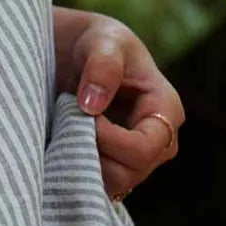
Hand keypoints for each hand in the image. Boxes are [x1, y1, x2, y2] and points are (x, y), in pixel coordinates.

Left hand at [53, 8, 185, 201]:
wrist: (75, 52)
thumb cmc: (97, 42)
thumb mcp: (102, 40)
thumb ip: (102, 66)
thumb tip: (92, 105)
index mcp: (166, 109)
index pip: (146, 148)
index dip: (111, 140)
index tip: (83, 115)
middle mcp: (158, 141)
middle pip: (129, 173)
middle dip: (93, 152)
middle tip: (69, 122)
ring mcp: (136, 159)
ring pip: (111, 184)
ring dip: (80, 162)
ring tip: (64, 129)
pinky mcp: (112, 167)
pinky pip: (94, 185)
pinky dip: (73, 171)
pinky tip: (59, 145)